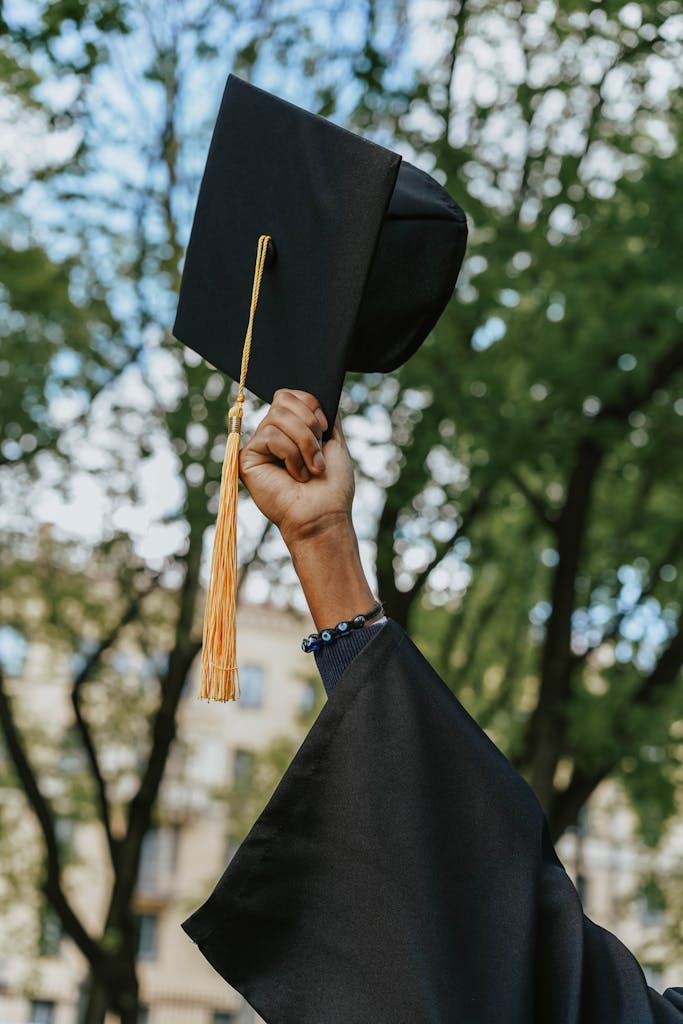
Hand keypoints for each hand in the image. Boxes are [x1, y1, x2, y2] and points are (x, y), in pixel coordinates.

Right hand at [239, 389, 354, 547]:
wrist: (324, 514)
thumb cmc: (331, 486)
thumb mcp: (335, 440)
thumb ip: (326, 414)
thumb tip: (318, 390)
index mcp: (290, 430)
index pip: (290, 394)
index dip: (311, 404)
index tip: (325, 429)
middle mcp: (271, 434)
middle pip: (283, 399)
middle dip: (309, 425)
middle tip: (318, 455)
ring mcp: (258, 446)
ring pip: (278, 416)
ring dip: (304, 443)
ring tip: (311, 469)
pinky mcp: (247, 457)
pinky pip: (270, 435)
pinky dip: (291, 455)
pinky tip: (295, 476)